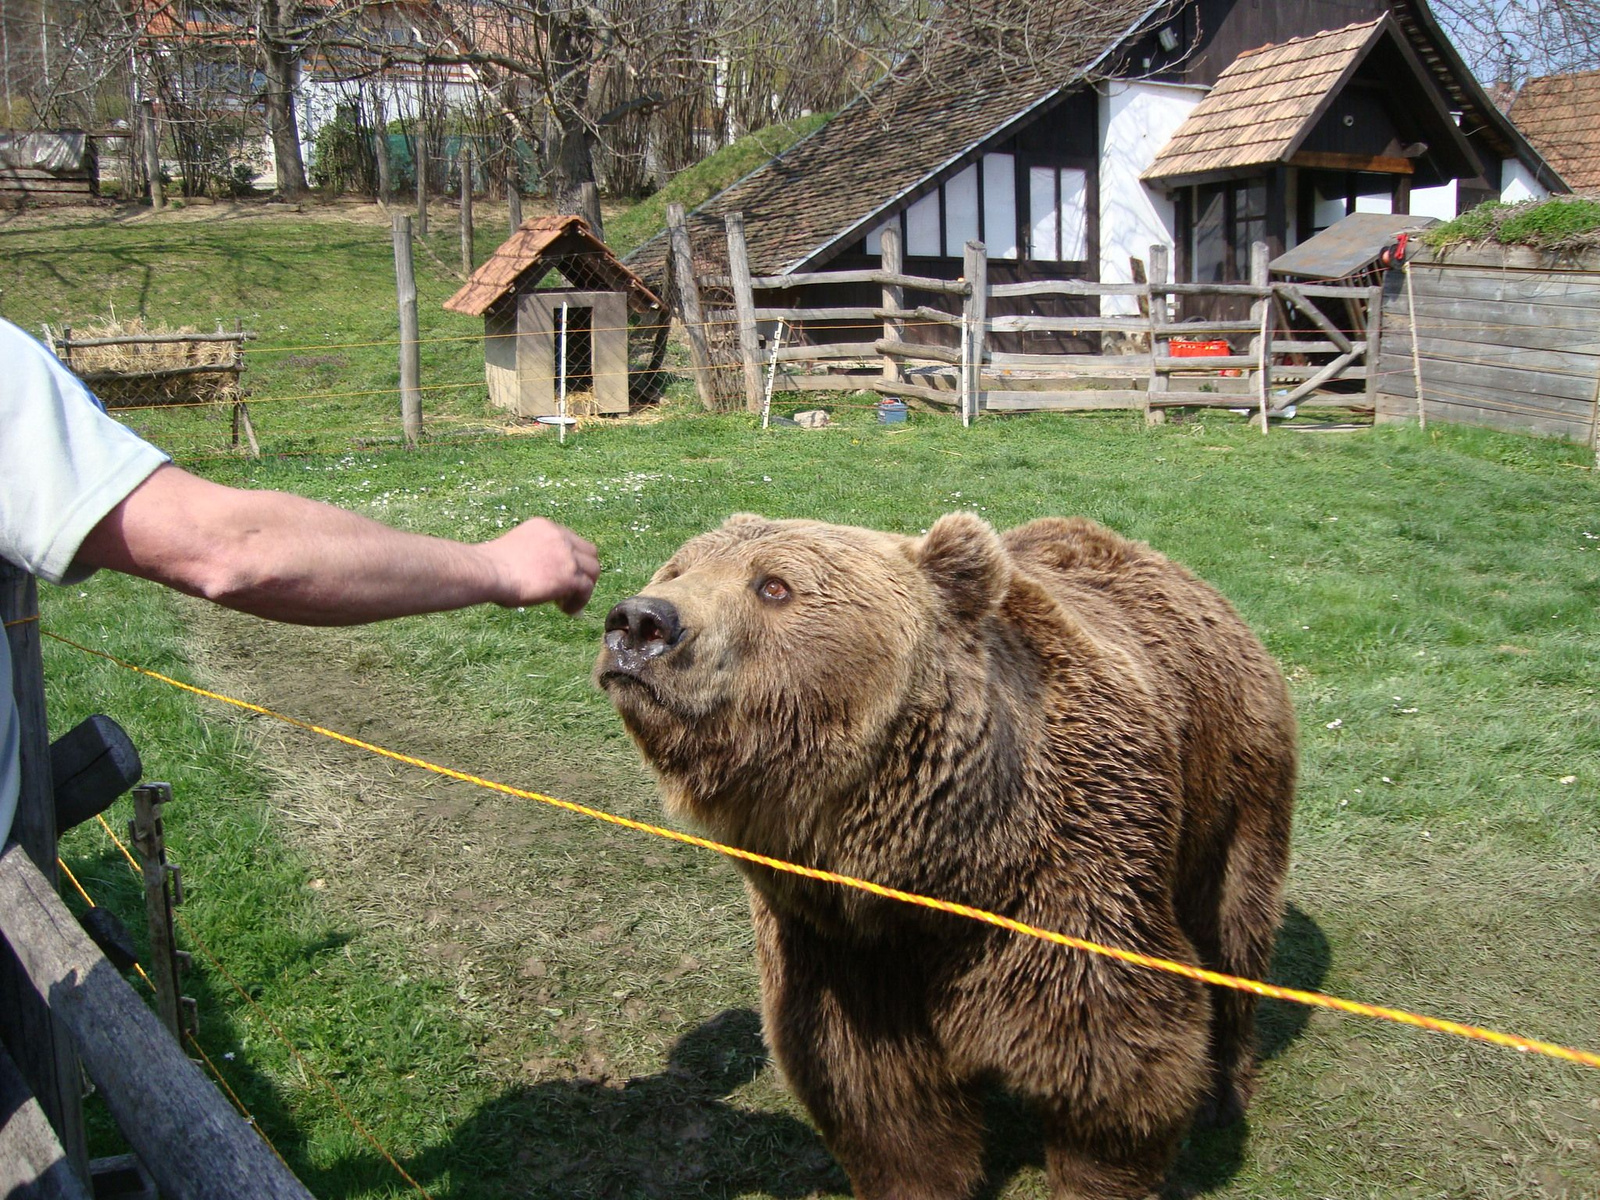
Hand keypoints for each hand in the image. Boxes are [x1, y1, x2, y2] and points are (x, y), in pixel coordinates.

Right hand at [481, 518, 600, 614]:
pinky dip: (579, 602)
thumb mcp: (518, 551)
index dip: (571, 560)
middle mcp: (560, 536)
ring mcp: (567, 555)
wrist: (488, 571)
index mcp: (545, 527)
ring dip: (584, 588)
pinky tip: (566, 610)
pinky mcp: (569, 575)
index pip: (572, 541)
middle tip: (569, 589)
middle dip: (584, 572)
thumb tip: (546, 579)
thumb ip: (536, 557)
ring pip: (593, 570)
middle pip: (590, 553)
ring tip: (567, 602)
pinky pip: (586, 589)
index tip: (561, 577)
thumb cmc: (492, 567)